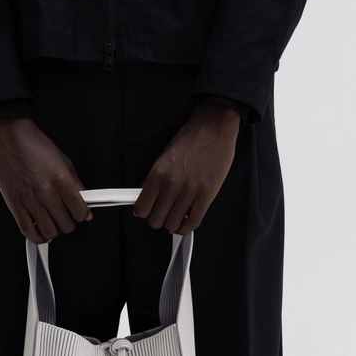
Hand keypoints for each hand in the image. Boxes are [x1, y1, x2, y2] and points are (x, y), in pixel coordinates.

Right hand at [0, 116, 91, 243]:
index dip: (82, 215)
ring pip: (49, 232)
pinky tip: (40, 231)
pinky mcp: (14, 204)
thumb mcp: (63, 161)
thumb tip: (85, 202)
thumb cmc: (34, 146)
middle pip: (66, 225)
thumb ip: (75, 184)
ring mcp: (29, 200)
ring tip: (53, 223)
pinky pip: (28, 231)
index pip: (80, 212)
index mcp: (61, 180)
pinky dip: (37, 237)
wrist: (10, 137)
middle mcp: (46, 192)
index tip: (80, 214)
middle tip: (65, 217)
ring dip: (54, 231)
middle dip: (69, 223)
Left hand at [134, 103, 240, 233]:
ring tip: (175, 218)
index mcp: (158, 174)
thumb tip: (146, 195)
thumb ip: (154, 178)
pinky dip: (186, 227)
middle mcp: (172, 184)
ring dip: (172, 225)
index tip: (147, 212)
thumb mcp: (164, 156)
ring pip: (173, 224)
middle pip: (156, 220)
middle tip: (162, 215)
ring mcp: (190, 190)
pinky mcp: (207, 194)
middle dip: (157, 221)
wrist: (213, 128)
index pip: (142, 208)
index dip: (143, 214)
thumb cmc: (190, 140)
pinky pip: (193, 221)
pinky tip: (185, 223)